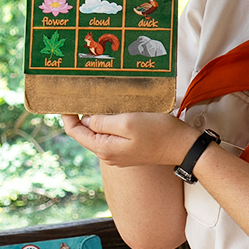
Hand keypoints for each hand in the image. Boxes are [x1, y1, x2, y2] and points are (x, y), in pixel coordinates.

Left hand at [60, 111, 196, 167]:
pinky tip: (114, 110)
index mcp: (104, 149)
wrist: (183, 147)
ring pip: (99, 133)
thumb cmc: (158, 132)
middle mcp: (108, 155)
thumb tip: (85, 119)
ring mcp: (118, 154)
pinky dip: (109, 122)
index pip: (75, 132)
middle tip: (81, 93)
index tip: (64, 99)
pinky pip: (111, 135)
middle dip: (81, 115)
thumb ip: (103, 122)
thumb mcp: (127, 122)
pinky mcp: (128, 150)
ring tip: (97, 99)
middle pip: (85, 133)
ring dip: (96, 117)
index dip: (67, 115)